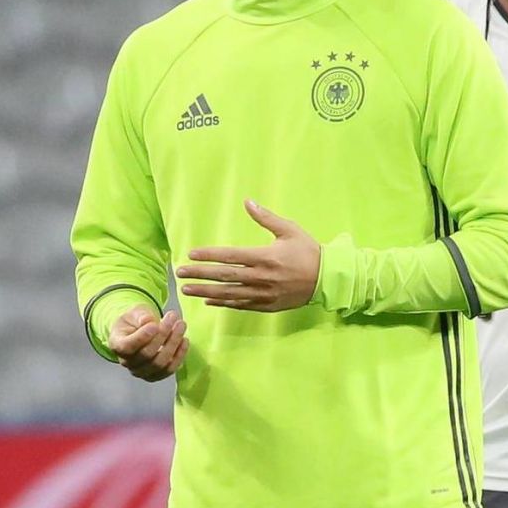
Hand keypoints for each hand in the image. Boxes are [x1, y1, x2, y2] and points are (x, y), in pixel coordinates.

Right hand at [108, 306, 188, 381]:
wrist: (139, 330)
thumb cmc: (135, 320)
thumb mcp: (135, 312)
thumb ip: (141, 315)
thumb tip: (148, 321)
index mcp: (117, 344)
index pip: (127, 347)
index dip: (141, 337)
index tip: (155, 325)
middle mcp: (126, 362)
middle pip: (146, 355)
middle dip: (163, 335)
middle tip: (173, 318)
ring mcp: (141, 371)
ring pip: (159, 364)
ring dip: (173, 344)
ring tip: (181, 326)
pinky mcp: (155, 375)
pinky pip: (168, 370)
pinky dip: (179, 356)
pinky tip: (185, 341)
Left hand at [176, 200, 319, 311]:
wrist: (328, 279)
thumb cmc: (308, 251)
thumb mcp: (289, 229)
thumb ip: (266, 218)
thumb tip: (247, 202)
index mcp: (265, 257)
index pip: (230, 256)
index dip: (209, 255)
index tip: (191, 254)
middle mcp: (261, 277)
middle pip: (224, 276)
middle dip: (199, 275)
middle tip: (179, 274)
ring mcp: (263, 294)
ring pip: (229, 294)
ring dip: (206, 292)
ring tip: (187, 290)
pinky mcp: (267, 306)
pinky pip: (241, 305)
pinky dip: (224, 303)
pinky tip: (209, 301)